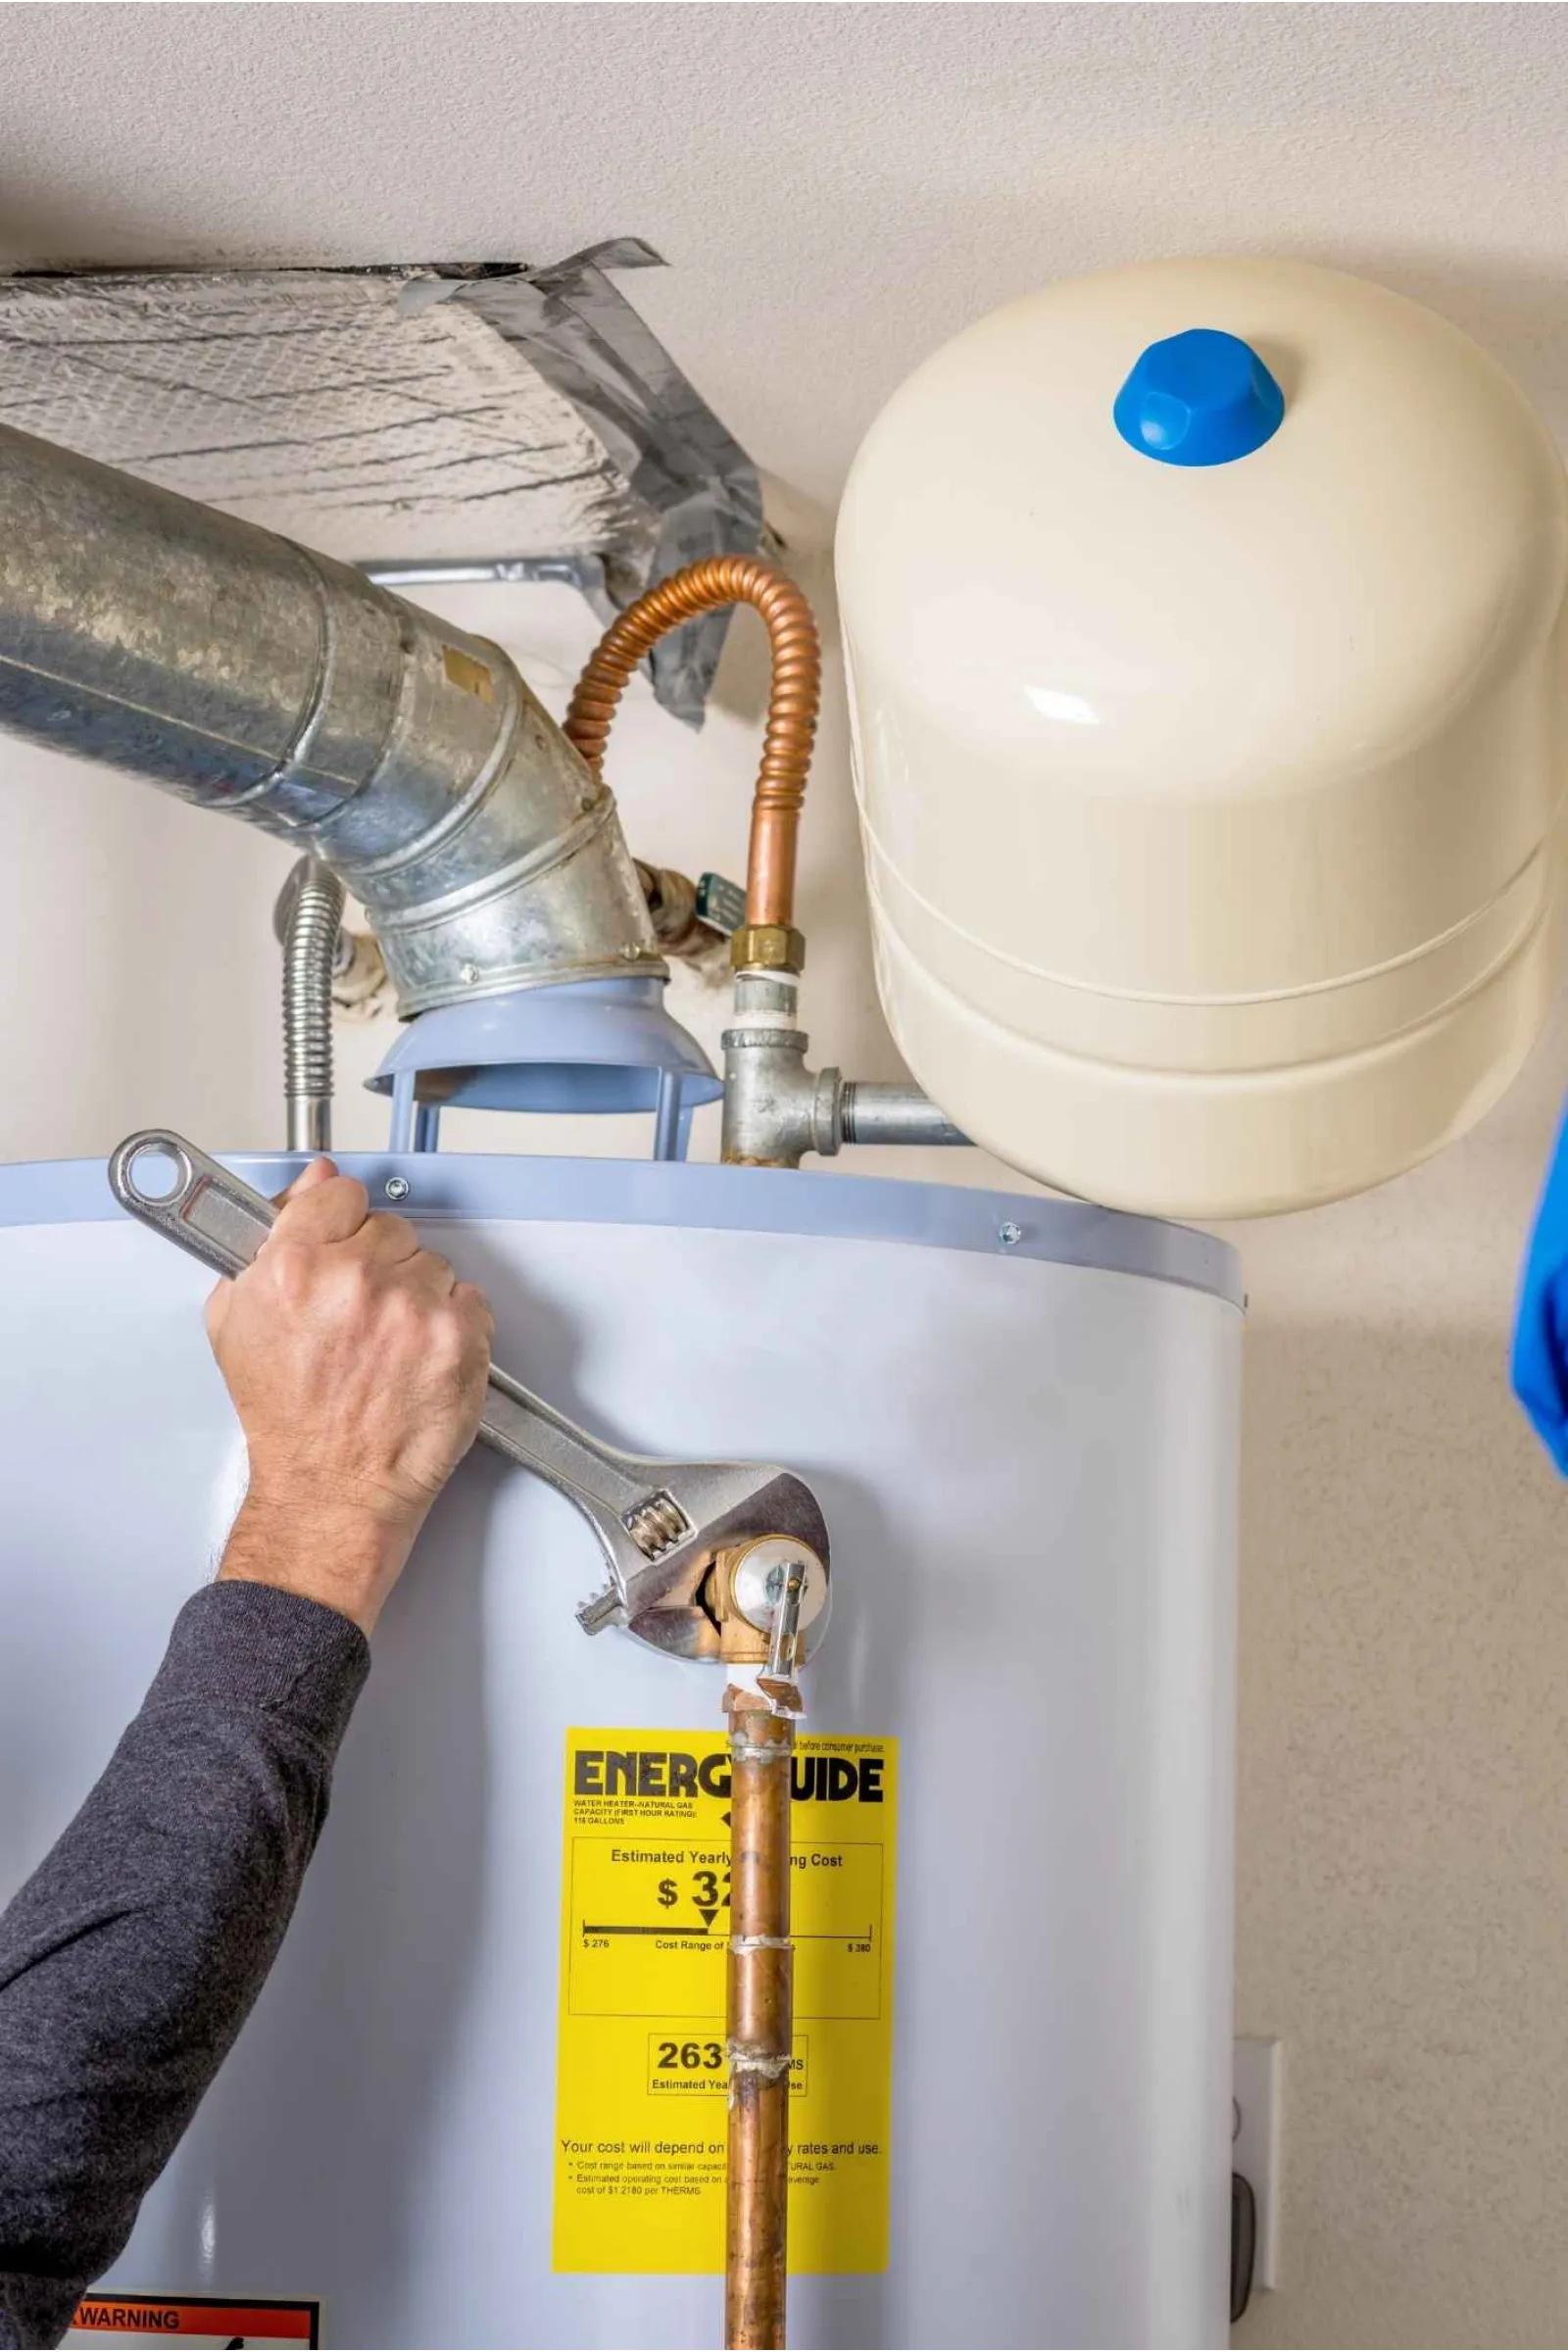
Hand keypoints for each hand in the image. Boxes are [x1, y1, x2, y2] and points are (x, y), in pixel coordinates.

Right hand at [207, 1160, 493, 1632]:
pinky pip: (470, 1298)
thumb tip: (310, 1187)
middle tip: (360, 1315)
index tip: (343, 1244)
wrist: (331, 1491)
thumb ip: (267, 1243)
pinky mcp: (460, 1337)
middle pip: (390, 1229)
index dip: (340, 1223)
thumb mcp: (238, 1323)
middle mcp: (356, 1281)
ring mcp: (414, 1308)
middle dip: (377, 1264)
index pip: (339, 1193)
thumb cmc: (287, 1420)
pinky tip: (420, 1356)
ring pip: (431, 1264)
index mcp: (294, 1267)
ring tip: (388, 1345)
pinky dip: (452, 1324)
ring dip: (416, 1296)